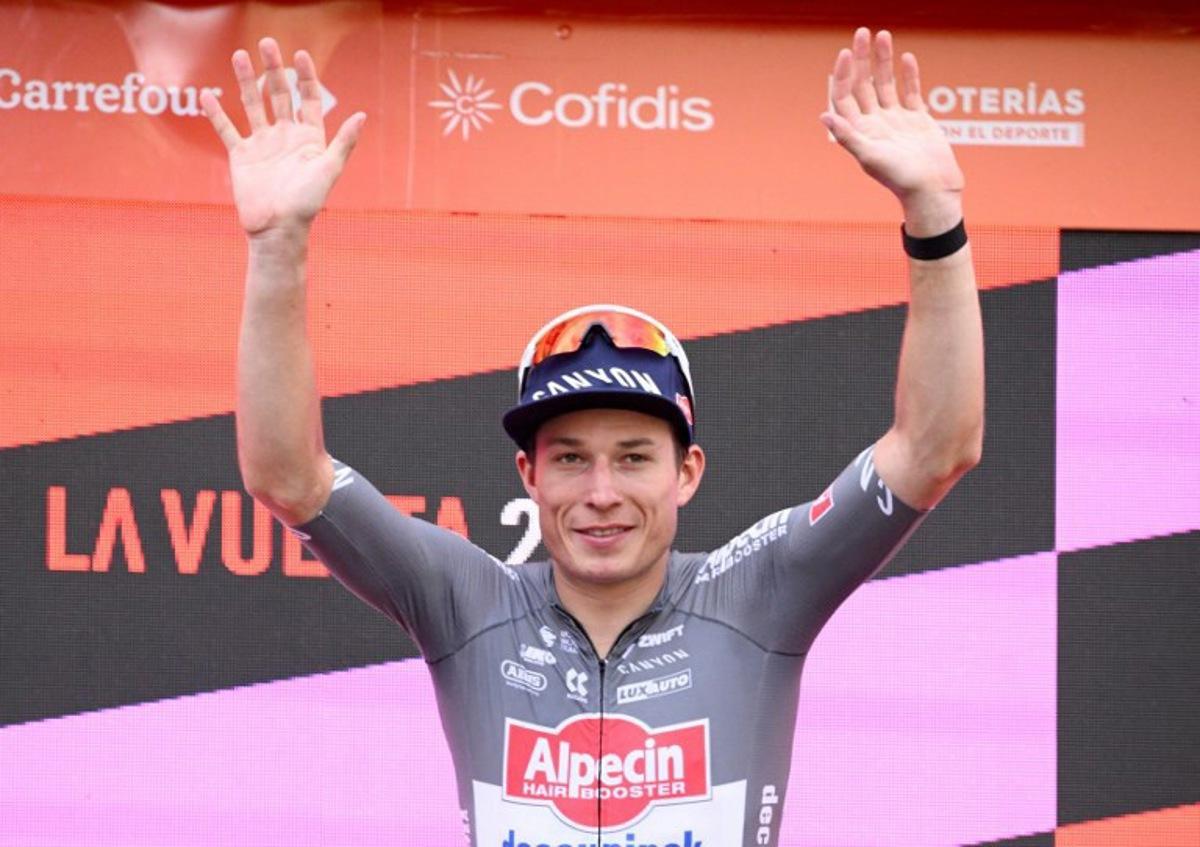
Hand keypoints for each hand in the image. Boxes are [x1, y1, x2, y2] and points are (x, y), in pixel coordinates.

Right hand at [201, 37, 365, 238]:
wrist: (278, 229)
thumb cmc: (307, 203)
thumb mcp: (329, 170)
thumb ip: (344, 143)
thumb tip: (362, 116)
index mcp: (309, 138)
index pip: (308, 99)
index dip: (306, 77)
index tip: (300, 55)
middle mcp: (286, 137)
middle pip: (279, 95)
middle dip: (274, 69)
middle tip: (267, 43)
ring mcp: (262, 144)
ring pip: (253, 105)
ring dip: (246, 81)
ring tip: (239, 55)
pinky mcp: (241, 156)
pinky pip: (227, 130)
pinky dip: (217, 114)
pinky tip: (209, 96)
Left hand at [820, 28, 963, 232]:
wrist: (932, 190)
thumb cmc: (899, 178)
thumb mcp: (869, 156)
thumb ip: (847, 136)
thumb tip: (824, 115)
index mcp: (859, 131)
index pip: (845, 96)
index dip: (843, 74)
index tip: (847, 52)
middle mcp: (874, 123)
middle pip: (863, 84)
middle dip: (862, 59)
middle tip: (862, 32)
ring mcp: (896, 120)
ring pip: (886, 84)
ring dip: (883, 60)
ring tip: (883, 35)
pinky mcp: (917, 120)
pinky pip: (911, 92)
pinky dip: (909, 75)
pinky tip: (906, 57)